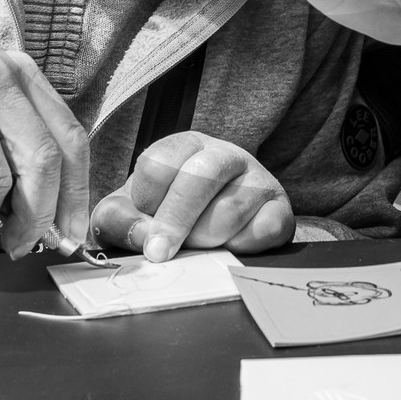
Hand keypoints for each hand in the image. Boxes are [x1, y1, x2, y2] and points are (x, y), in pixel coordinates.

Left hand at [89, 132, 293, 262]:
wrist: (220, 228)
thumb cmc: (168, 215)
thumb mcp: (133, 210)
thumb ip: (119, 218)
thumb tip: (142, 236)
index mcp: (185, 146)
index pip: (160, 162)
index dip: (146, 201)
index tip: (143, 227)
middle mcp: (225, 154)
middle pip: (199, 176)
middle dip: (174, 221)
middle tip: (159, 253)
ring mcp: (257, 179)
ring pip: (229, 210)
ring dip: (205, 240)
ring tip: (198, 247)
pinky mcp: (280, 209)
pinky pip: (263, 230)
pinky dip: (241, 248)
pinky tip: (230, 248)